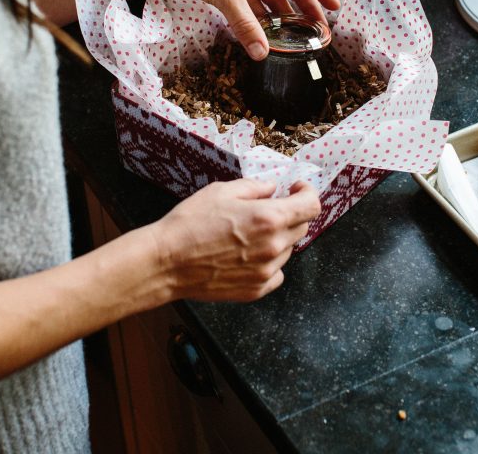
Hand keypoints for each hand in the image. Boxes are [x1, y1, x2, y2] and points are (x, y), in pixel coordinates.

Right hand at [149, 179, 320, 301]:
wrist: (166, 262)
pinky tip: (247, 256)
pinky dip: (269, 263)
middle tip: (267, 210)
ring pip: (288, 250)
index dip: (307, 193)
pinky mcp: (256, 289)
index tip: (296, 190)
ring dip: (278, 239)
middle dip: (290, 214)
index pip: (311, 206)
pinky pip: (277, 273)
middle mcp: (273, 246)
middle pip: (301, 227)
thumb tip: (272, 188)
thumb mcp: (221, 191)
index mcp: (268, 218)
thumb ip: (254, 187)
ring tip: (248, 235)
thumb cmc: (189, 224)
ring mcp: (266, 271)